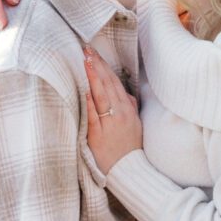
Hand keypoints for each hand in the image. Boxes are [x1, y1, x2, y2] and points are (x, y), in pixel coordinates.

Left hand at [84, 49, 141, 172]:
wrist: (129, 170)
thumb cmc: (130, 148)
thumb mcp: (135, 124)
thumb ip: (130, 107)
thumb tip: (125, 94)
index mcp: (127, 109)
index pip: (114, 82)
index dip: (104, 67)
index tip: (94, 54)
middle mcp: (120, 113)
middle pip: (107, 84)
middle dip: (97, 65)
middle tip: (87, 49)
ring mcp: (109, 123)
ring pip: (101, 95)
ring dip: (93, 77)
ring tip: (86, 61)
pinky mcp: (98, 135)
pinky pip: (94, 115)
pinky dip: (90, 102)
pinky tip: (86, 89)